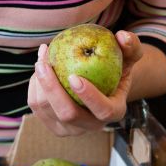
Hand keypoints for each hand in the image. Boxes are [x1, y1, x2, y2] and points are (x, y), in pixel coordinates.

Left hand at [27, 30, 143, 135]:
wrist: (97, 83)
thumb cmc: (114, 66)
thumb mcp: (127, 56)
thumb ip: (130, 46)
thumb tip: (122, 36)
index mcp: (113, 112)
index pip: (103, 111)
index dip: (89, 97)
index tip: (74, 76)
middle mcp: (91, 125)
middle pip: (68, 114)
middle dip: (52, 88)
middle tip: (43, 63)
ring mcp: (69, 128)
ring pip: (46, 108)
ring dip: (40, 82)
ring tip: (43, 59)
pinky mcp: (50, 123)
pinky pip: (35, 104)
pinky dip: (34, 84)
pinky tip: (40, 67)